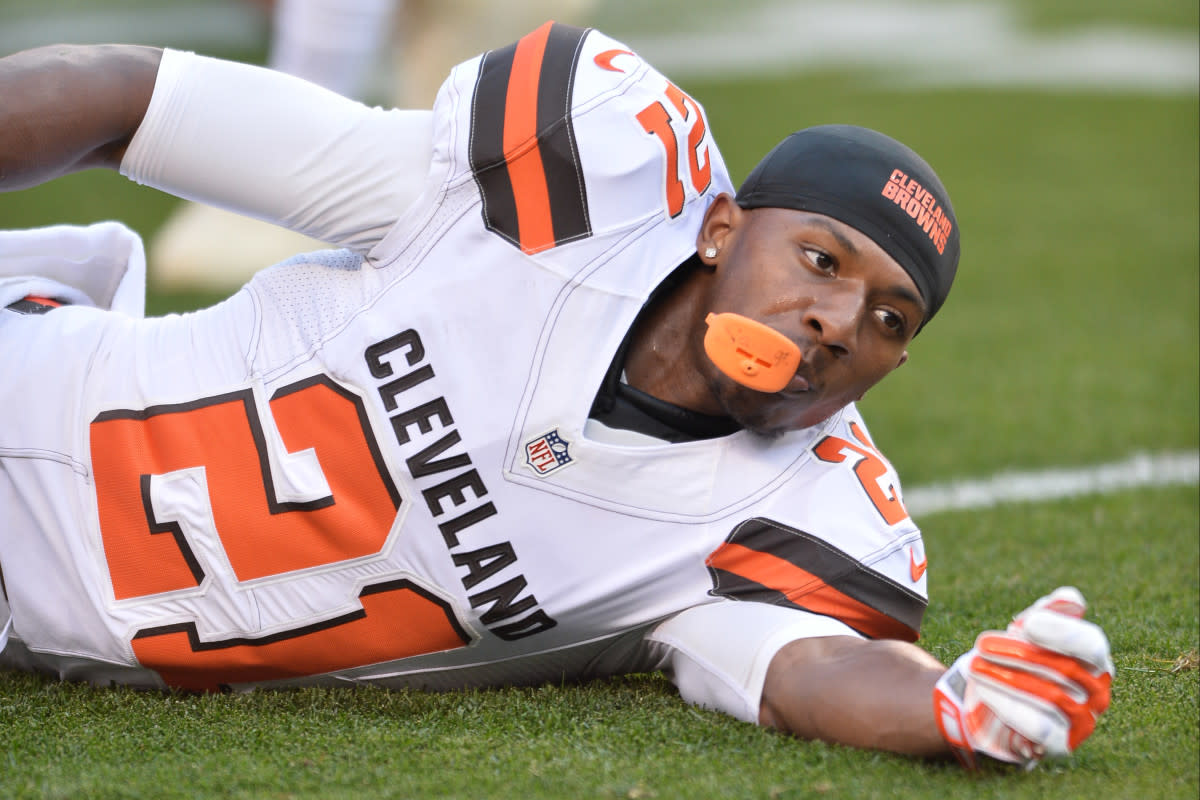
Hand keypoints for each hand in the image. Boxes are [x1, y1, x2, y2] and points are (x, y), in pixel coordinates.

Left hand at [932, 586, 1113, 769]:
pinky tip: (984, 691)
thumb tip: (1071, 598)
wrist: (992, 700)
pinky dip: (1010, 707)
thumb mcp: (1028, 632)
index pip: (1091, 644)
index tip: (1027, 624)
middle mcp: (1097, 691)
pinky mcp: (1061, 745)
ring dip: (1008, 679)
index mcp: (1093, 659)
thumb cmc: (1016, 660)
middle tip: (983, 644)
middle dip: (1020, 654)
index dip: (1062, 632)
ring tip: (975, 666)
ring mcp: (1083, 721)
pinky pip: (1040, 727)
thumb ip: (1048, 613)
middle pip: (1066, 669)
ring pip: (1053, 697)